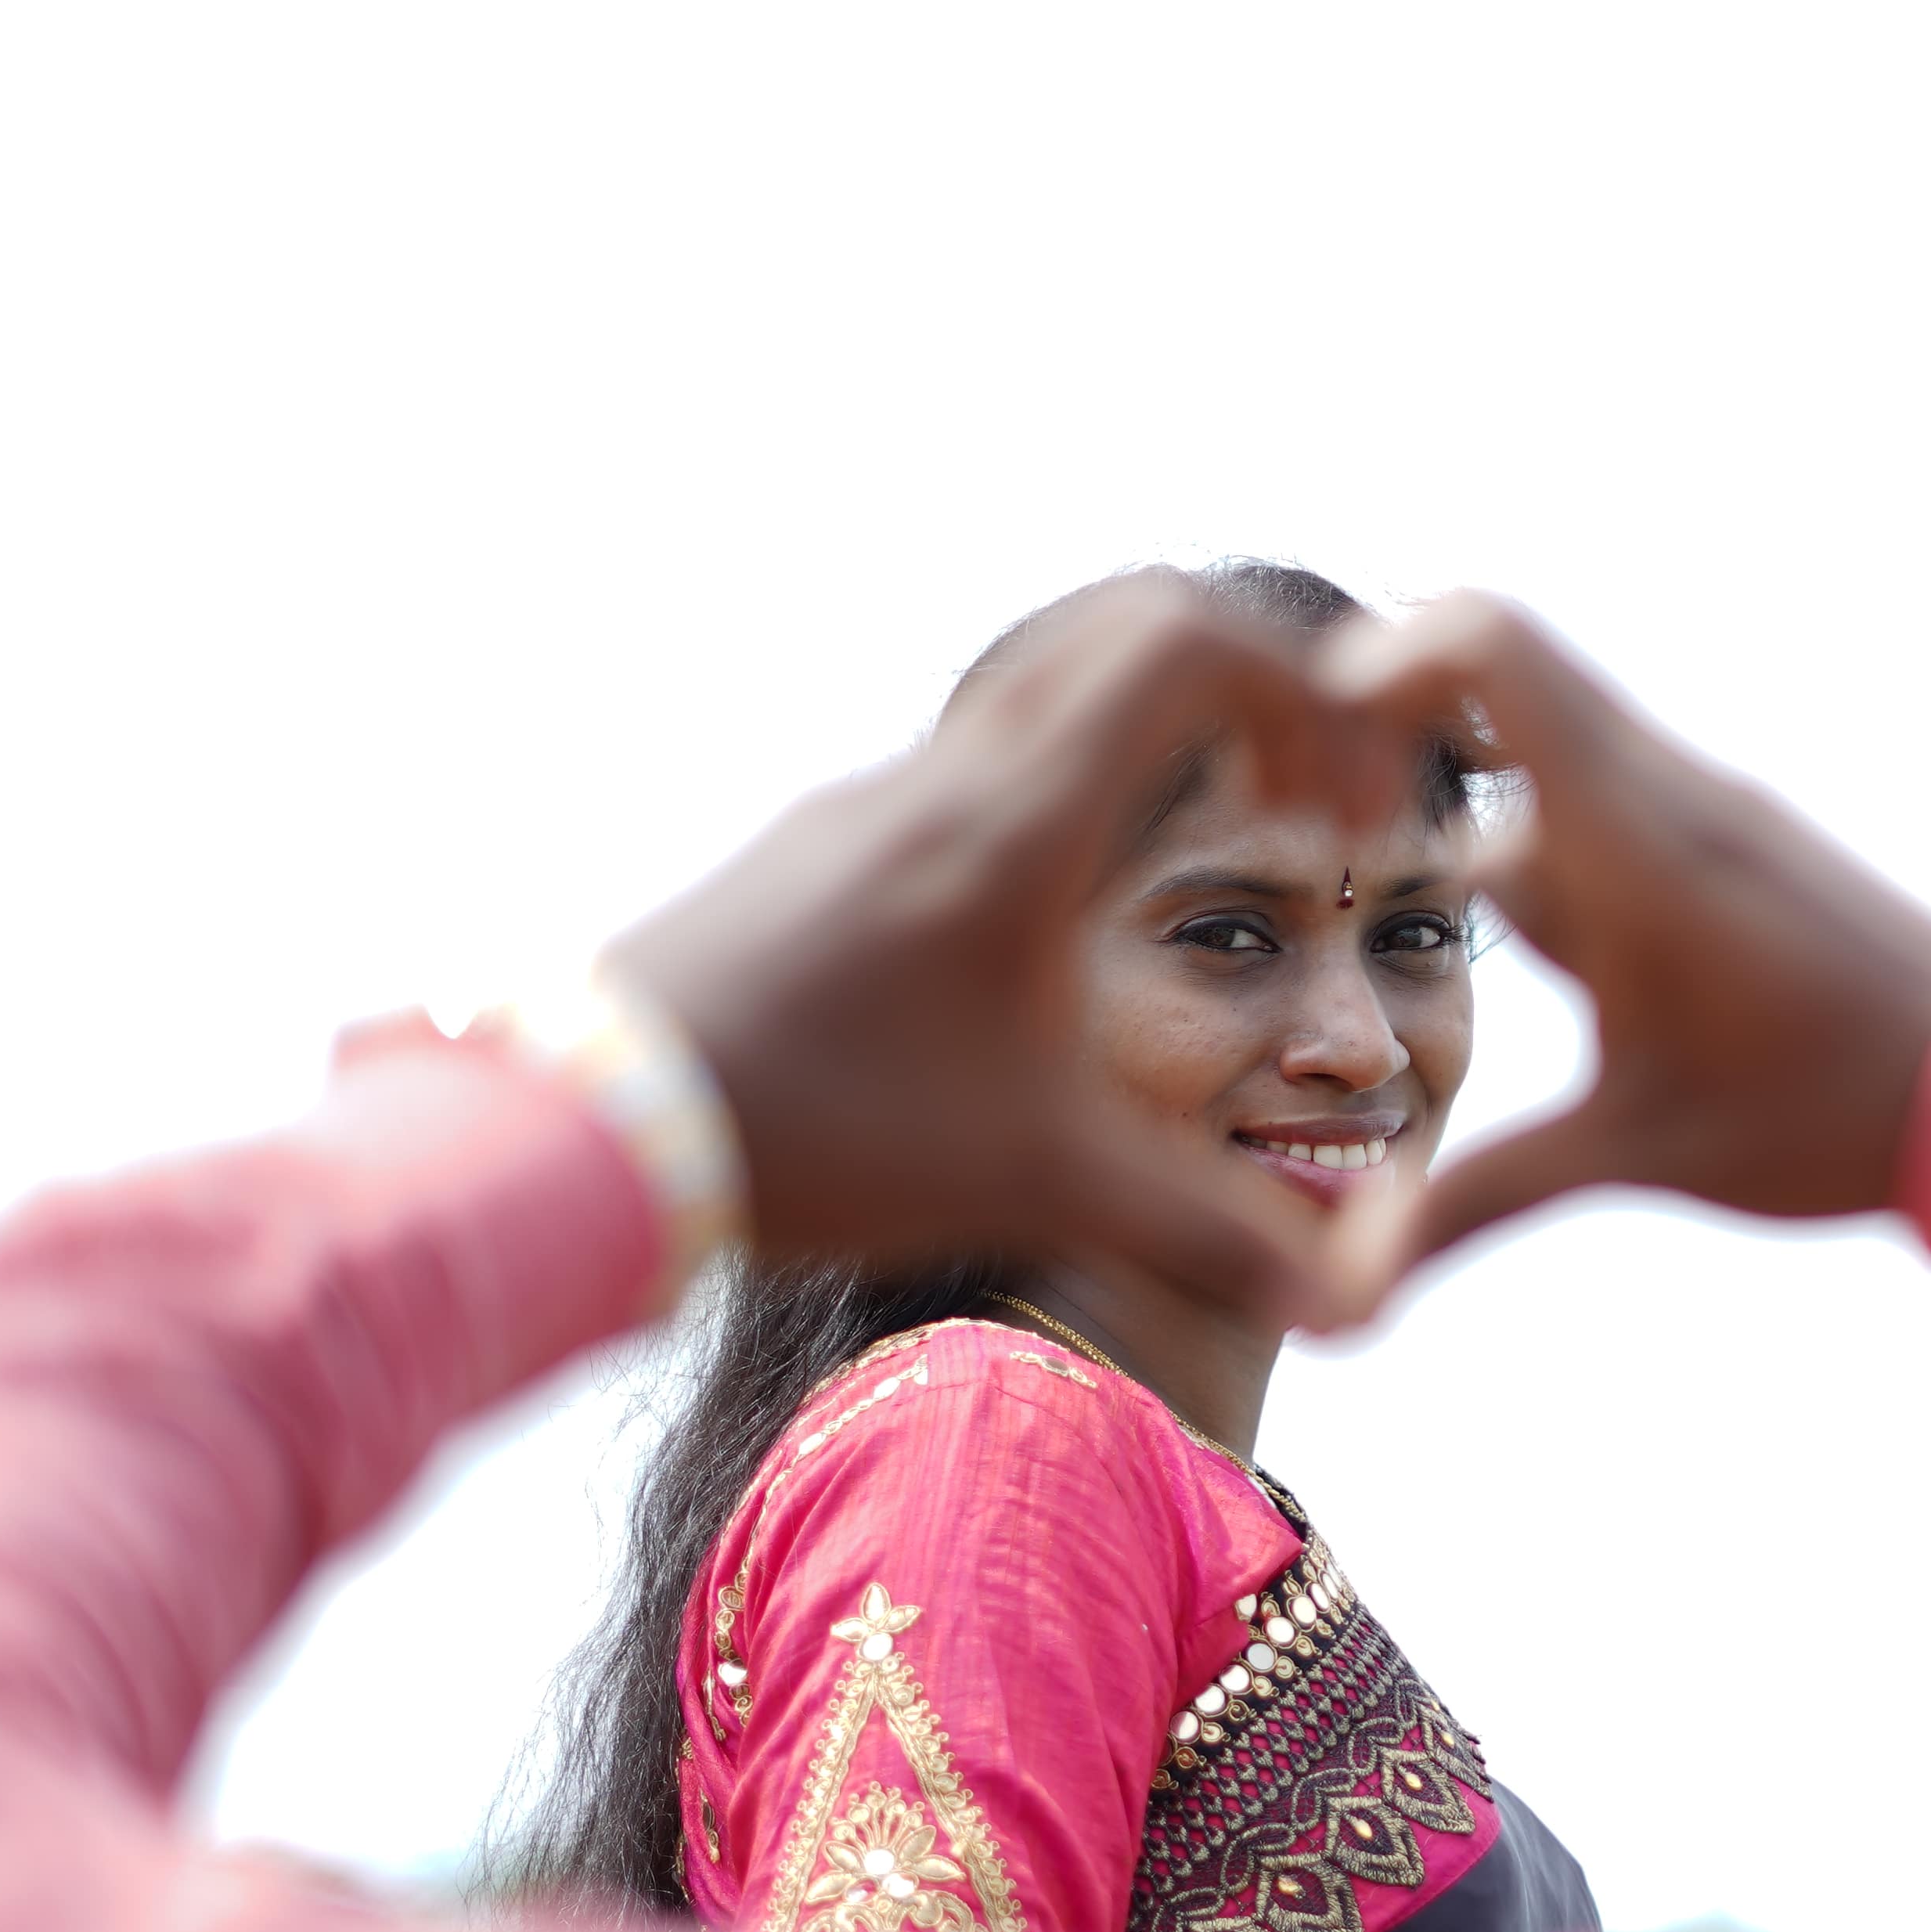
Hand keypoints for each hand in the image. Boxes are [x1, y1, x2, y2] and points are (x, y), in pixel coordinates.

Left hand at [605, 576, 1398, 1322]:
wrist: (585, 1130)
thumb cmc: (820, 1136)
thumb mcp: (1038, 1181)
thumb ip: (1206, 1233)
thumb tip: (1345, 1302)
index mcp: (1017, 821)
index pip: (1189, 643)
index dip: (1305, 693)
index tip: (1342, 810)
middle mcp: (944, 778)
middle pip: (1126, 628)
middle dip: (1252, 697)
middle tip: (1300, 810)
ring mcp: (868, 804)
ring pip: (1042, 694)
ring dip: (1154, 744)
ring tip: (1196, 869)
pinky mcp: (817, 851)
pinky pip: (970, 766)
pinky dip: (1063, 796)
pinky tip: (1055, 934)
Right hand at [1322, 594, 1930, 1287]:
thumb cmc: (1835, 1115)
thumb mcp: (1643, 1152)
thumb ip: (1480, 1201)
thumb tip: (1346, 1296)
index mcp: (1636, 837)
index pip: (1493, 645)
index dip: (1380, 663)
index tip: (1316, 762)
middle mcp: (1672, 794)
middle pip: (1504, 678)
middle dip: (1399, 745)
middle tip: (1326, 833)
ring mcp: (1713, 812)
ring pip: (1556, 761)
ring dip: (1475, 816)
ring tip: (1411, 915)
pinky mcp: (1743, 847)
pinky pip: (1615, 806)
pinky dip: (1550, 851)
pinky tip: (1536, 951)